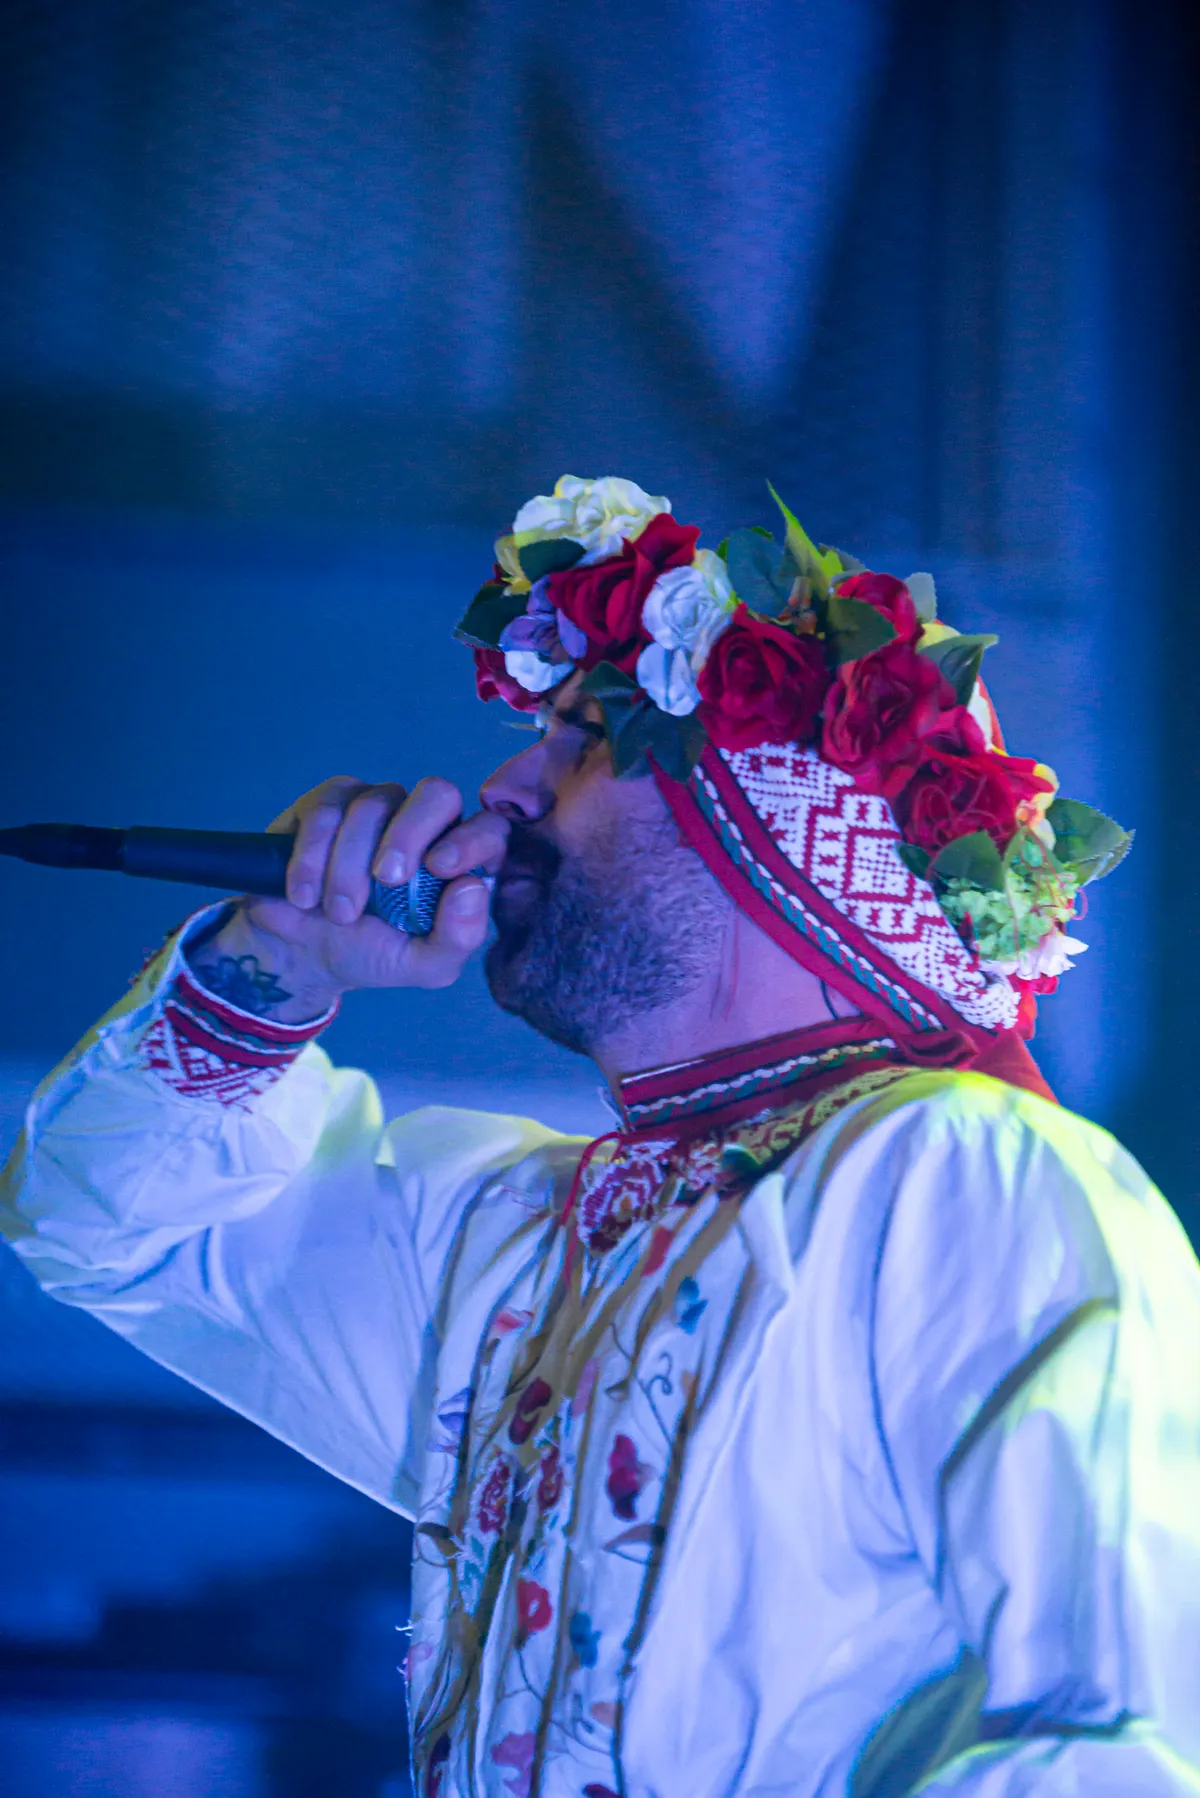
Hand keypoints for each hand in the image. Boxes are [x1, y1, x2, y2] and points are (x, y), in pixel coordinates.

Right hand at [187, 777, 508, 1019]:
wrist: (301, 954)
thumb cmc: (371, 953)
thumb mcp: (421, 965)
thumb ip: (459, 938)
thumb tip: (472, 888)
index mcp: (459, 859)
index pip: (489, 828)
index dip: (471, 839)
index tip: (438, 866)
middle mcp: (425, 824)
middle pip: (437, 793)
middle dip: (409, 835)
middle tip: (385, 880)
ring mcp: (377, 806)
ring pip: (372, 806)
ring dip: (348, 866)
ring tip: (338, 913)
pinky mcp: (329, 802)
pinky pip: (325, 810)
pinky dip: (312, 856)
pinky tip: (304, 894)